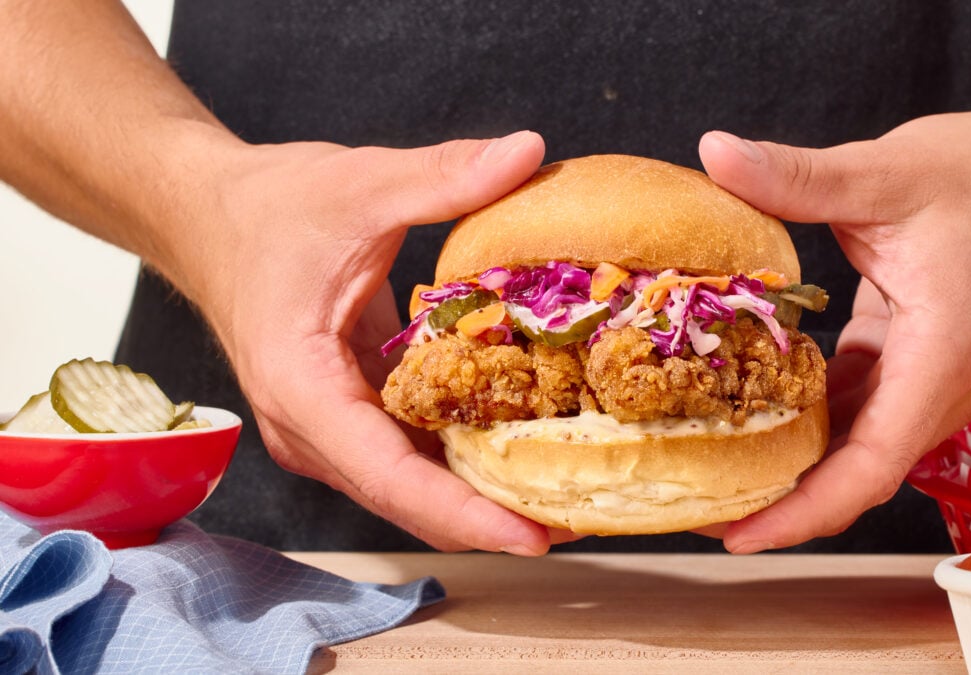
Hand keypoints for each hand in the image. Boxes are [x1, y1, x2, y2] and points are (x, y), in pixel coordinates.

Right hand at [173, 131, 562, 554]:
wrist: (204, 214)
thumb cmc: (266, 207)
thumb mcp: (360, 185)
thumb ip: (444, 175)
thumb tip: (528, 151)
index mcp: (300, 387)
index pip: (390, 475)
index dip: (464, 513)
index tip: (532, 535)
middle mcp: (308, 427)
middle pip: (407, 497)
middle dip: (491, 516)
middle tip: (582, 517)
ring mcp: (324, 429)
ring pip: (410, 484)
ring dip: (482, 493)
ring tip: (569, 494)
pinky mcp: (344, 415)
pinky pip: (409, 451)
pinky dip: (462, 456)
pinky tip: (524, 448)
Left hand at [698, 110, 970, 552]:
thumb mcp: (884, 173)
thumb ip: (797, 174)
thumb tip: (715, 151)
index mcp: (937, 358)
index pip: (871, 464)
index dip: (805, 509)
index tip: (741, 533)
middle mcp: (932, 388)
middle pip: (852, 475)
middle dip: (777, 503)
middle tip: (694, 511)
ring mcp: (918, 382)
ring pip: (847, 450)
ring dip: (784, 467)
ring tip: (705, 476)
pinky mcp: (901, 365)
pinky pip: (847, 413)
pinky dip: (798, 422)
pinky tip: (741, 417)